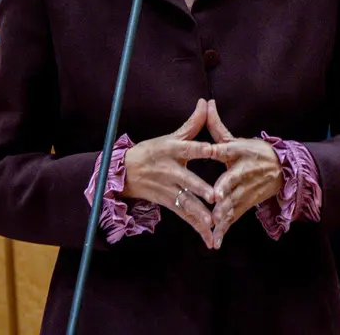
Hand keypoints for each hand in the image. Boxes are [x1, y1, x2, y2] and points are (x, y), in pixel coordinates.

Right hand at [120, 99, 218, 244]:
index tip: (213, 149)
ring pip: (186, 202)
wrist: (124, 173)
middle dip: (200, 188)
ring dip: (199, 213)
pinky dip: (197, 227)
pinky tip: (209, 237)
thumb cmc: (152, 151)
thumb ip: (192, 123)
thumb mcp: (170, 136)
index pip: (188, 148)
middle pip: (187, 180)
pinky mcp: (168, 203)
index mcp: (172, 150)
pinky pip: (185, 216)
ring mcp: (168, 188)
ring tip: (212, 222)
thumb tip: (207, 102)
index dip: (200, 148)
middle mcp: (170, 170)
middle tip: (214, 195)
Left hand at [201, 100, 281, 249]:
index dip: (218, 149)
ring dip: (224, 213)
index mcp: (239, 152)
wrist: (283, 171)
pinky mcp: (247, 204)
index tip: (208, 151)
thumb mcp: (237, 139)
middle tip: (216, 197)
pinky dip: (225, 229)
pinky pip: (234, 217)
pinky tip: (215, 240)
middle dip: (225, 189)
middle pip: (233, 180)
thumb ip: (217, 125)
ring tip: (213, 223)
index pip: (227, 148)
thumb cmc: (255, 153)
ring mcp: (247, 189)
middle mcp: (244, 171)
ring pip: (234, 202)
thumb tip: (206, 102)